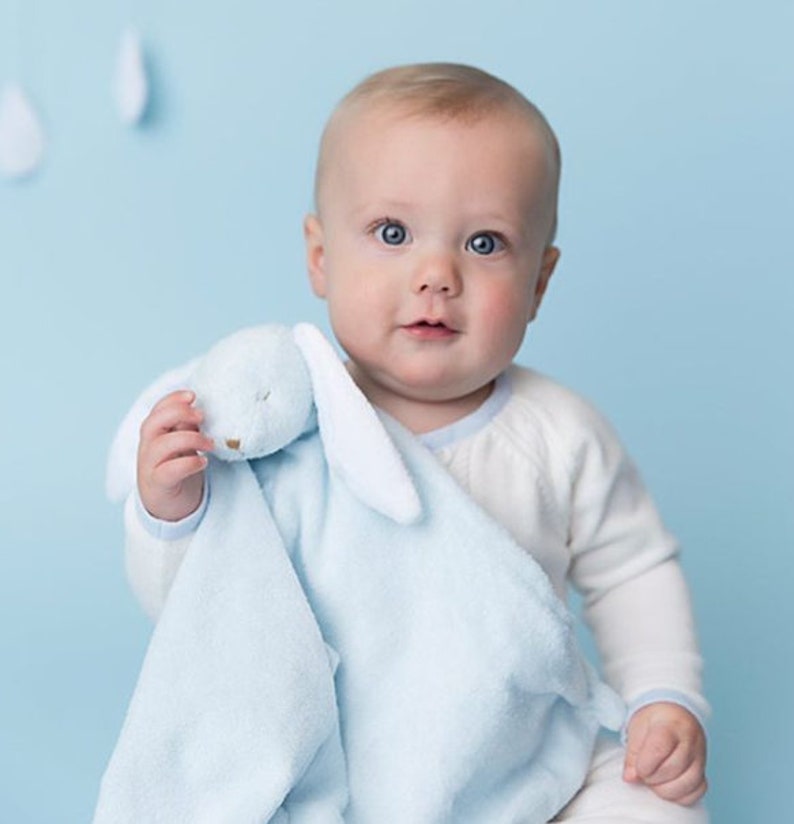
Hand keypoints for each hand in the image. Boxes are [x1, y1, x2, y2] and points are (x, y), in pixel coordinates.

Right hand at [137, 390, 213, 521]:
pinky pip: (168, 471)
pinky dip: (188, 463)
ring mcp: (150, 466)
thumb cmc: (177, 468)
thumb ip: (187, 427)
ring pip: (160, 445)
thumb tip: (202, 408)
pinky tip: (203, 461)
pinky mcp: (158, 484)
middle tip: (201, 416)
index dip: (172, 399)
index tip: (192, 395)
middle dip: (177, 413)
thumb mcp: (182, 444)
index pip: (156, 410)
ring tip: (210, 443)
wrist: (167, 505)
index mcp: (154, 434)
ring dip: (190, 439)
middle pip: (152, 423)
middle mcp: (148, 447)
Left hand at [623, 701, 706, 805]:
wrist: (674, 715)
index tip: (637, 768)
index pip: (659, 749)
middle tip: (643, 771)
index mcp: (671, 724)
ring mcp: (700, 757)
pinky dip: (680, 795)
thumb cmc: (653, 722)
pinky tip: (668, 785)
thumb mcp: (637, 728)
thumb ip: (632, 753)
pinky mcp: (704, 771)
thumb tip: (630, 778)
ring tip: (654, 779)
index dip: (645, 764)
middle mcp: (691, 740)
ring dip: (665, 789)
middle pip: (672, 769)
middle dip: (652, 777)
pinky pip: (698, 792)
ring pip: (687, 784)